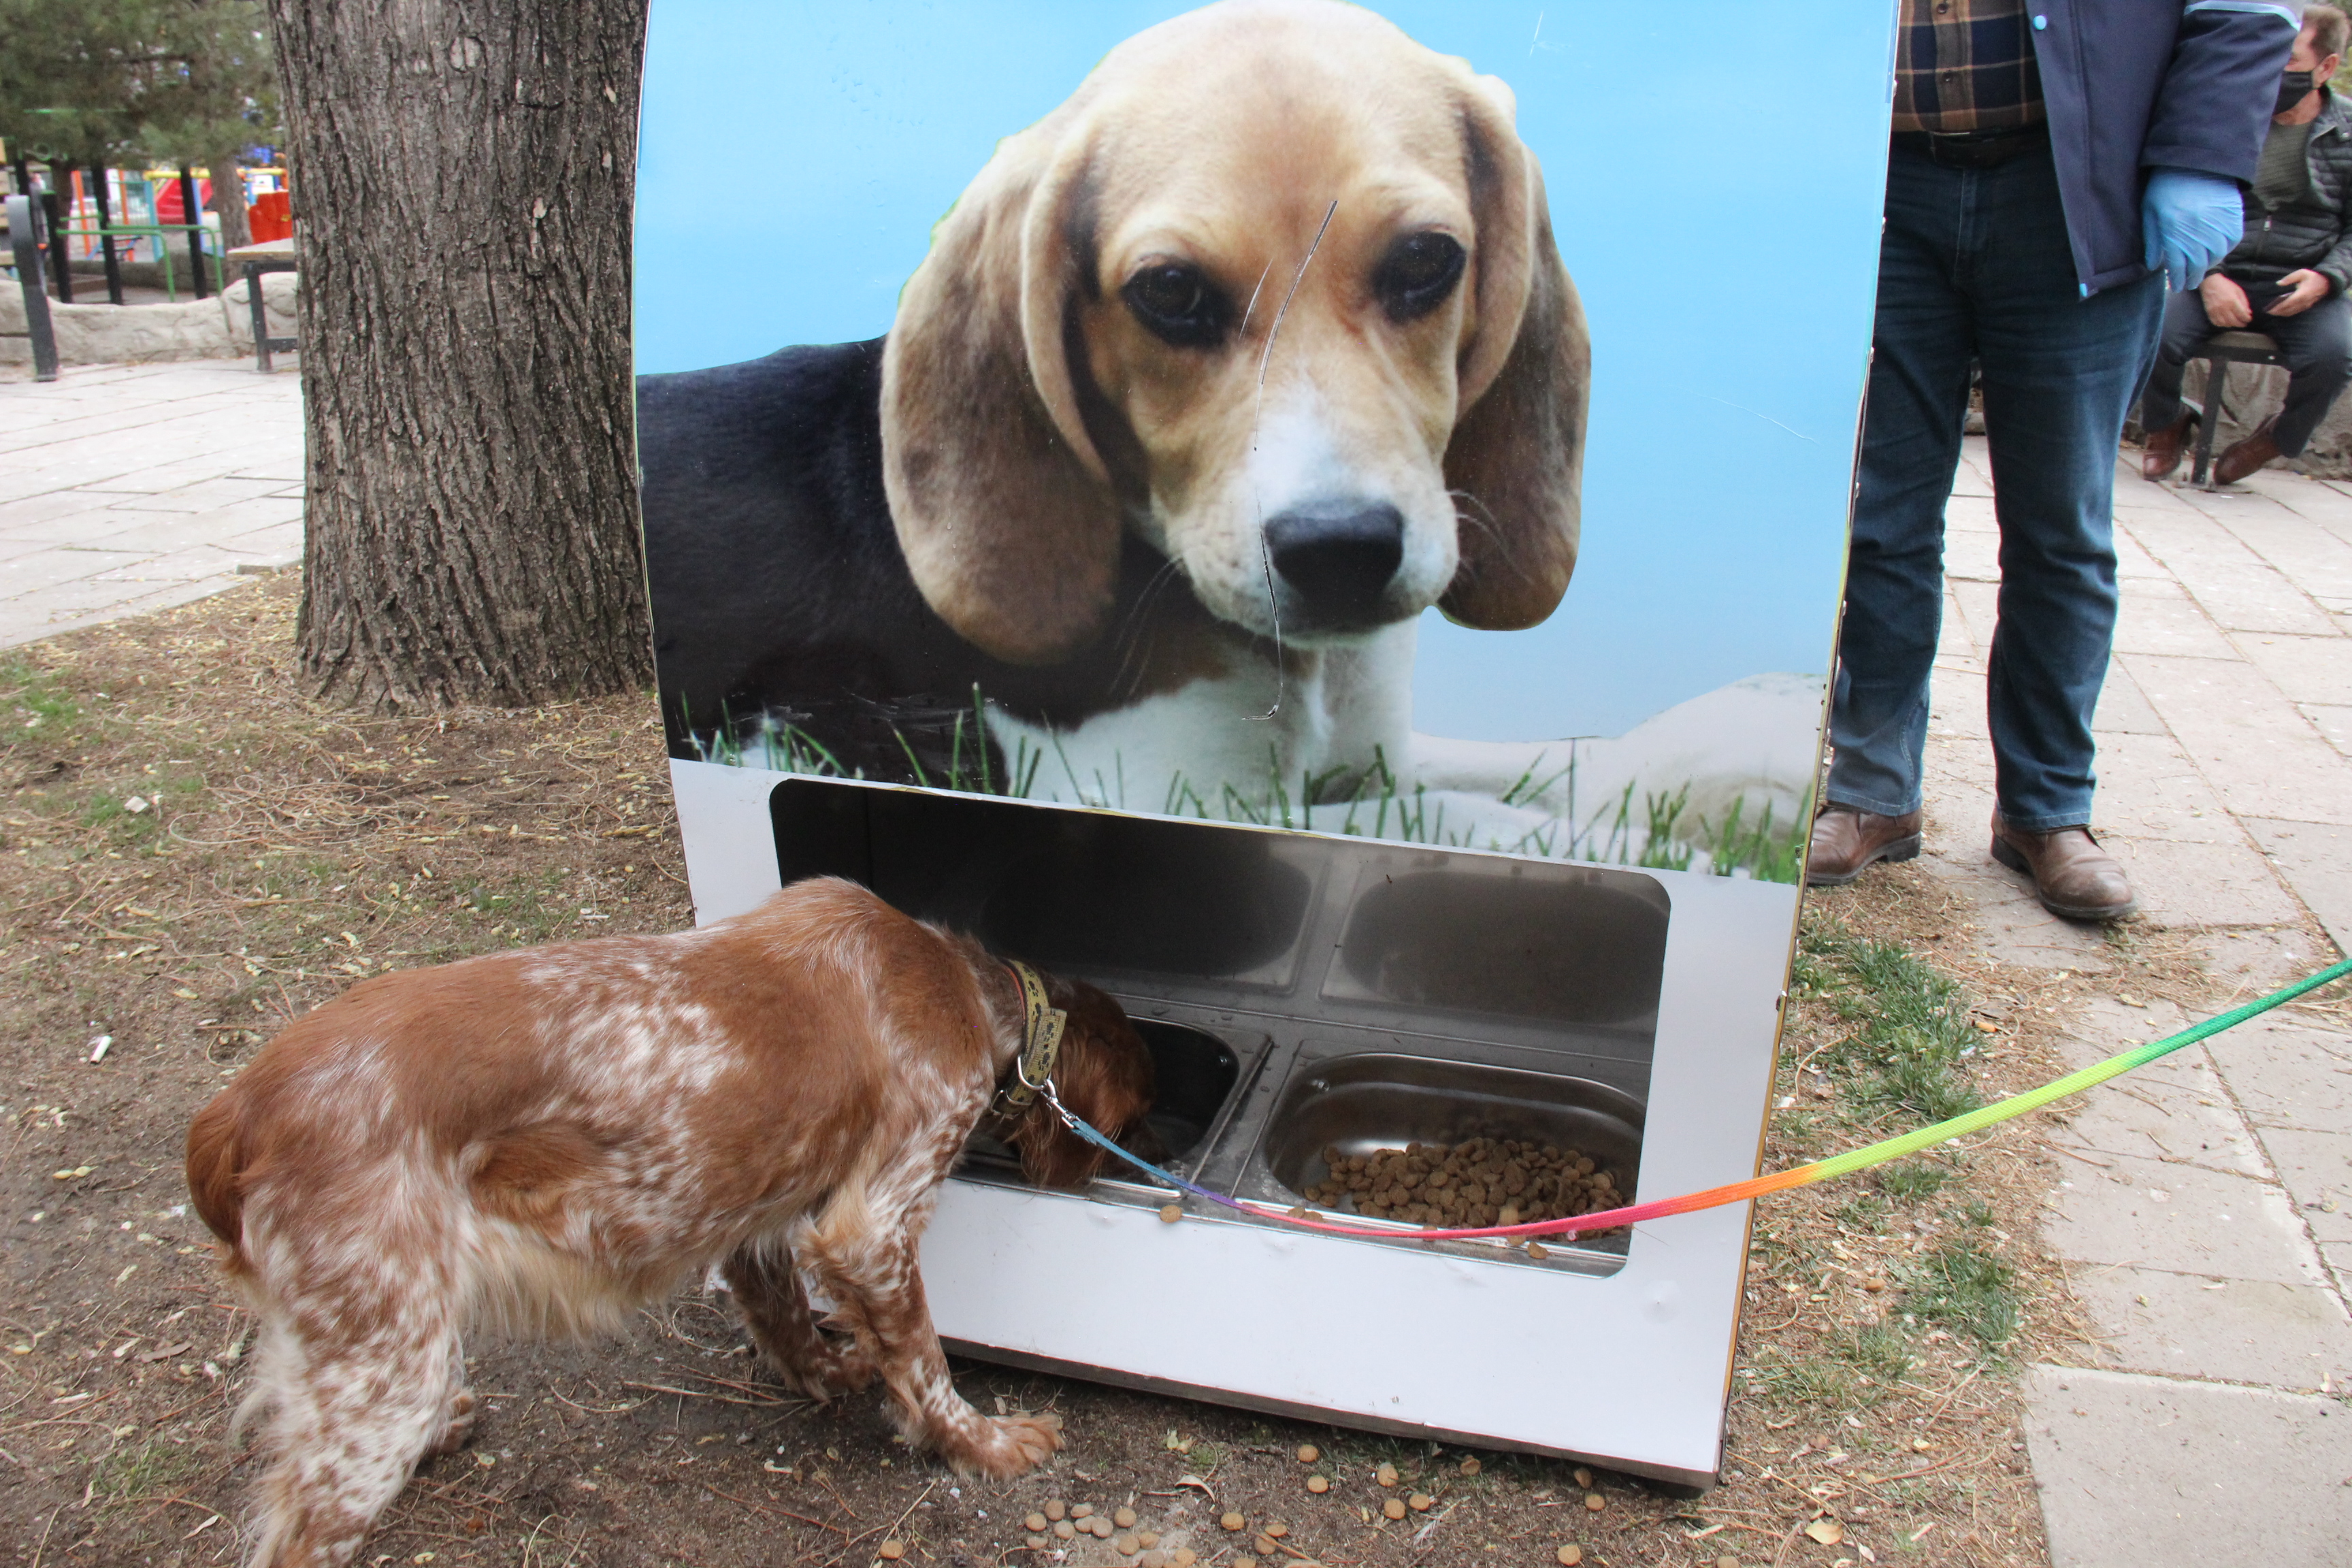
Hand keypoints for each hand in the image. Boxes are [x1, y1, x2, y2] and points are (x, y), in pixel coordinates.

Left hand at [2143, 169, 2244, 290]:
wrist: (2195, 161)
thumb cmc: (2166, 186)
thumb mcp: (2150, 212)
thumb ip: (2152, 240)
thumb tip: (2154, 265)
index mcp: (2174, 234)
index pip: (2177, 267)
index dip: (2178, 279)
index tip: (2177, 286)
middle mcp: (2198, 234)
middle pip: (2198, 266)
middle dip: (2193, 278)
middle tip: (2189, 284)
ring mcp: (2218, 226)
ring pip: (2216, 256)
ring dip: (2208, 265)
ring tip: (2201, 269)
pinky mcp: (2233, 218)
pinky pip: (2231, 242)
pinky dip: (2223, 250)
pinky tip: (2216, 252)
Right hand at [2201, 272, 2253, 327]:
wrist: (2210, 283)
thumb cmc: (2226, 285)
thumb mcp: (2238, 291)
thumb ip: (2244, 302)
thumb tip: (2248, 312)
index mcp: (2233, 301)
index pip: (2242, 314)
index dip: (2247, 318)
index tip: (2249, 319)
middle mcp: (2224, 308)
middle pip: (2234, 321)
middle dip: (2240, 324)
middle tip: (2244, 324)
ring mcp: (2216, 311)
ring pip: (2225, 324)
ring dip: (2231, 325)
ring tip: (2235, 323)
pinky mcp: (2210, 312)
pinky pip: (2216, 322)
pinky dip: (2222, 324)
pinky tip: (2226, 323)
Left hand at [2266, 268, 2330, 316]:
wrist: (2327, 282)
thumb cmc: (2313, 277)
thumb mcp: (2302, 273)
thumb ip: (2290, 278)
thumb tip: (2278, 283)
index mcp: (2302, 294)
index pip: (2287, 303)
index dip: (2278, 307)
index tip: (2270, 309)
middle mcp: (2303, 301)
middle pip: (2288, 309)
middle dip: (2278, 312)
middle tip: (2268, 312)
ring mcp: (2306, 305)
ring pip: (2292, 312)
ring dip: (2282, 313)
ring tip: (2273, 312)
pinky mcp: (2307, 306)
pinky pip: (2296, 312)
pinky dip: (2288, 313)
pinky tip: (2282, 312)